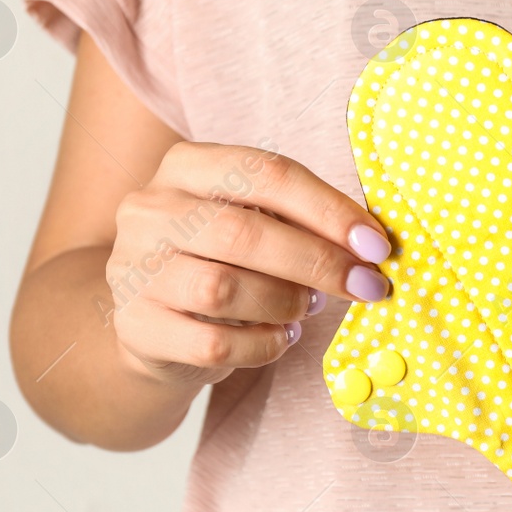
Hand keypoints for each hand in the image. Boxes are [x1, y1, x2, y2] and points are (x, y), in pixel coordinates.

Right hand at [105, 142, 391, 385]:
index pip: (265, 172)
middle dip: (317, 262)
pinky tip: (280, 338)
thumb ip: (302, 221)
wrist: (151, 319)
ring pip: (223, 290)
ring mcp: (135, 268)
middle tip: (364, 286)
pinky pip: (214, 344)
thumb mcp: (253, 220)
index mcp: (186, 166)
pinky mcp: (135, 327)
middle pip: (243, 232)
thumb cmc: (221, 259)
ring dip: (285, 304)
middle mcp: (150, 209)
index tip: (376, 244)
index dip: (328, 209)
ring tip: (307, 308)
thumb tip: (371, 244)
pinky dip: (263, 345)